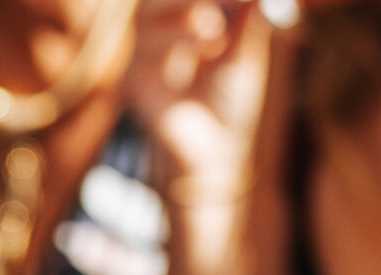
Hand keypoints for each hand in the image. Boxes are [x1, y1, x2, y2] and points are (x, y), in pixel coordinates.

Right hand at [127, 0, 270, 188]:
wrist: (216, 154)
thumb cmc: (227, 103)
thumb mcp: (243, 53)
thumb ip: (246, 18)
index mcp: (179, 15)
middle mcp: (155, 28)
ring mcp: (141, 53)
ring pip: (148, 11)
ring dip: (185, 7)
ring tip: (217, 25)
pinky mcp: (134, 81)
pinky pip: (147, 49)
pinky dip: (179, 37)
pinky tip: (210, 41)